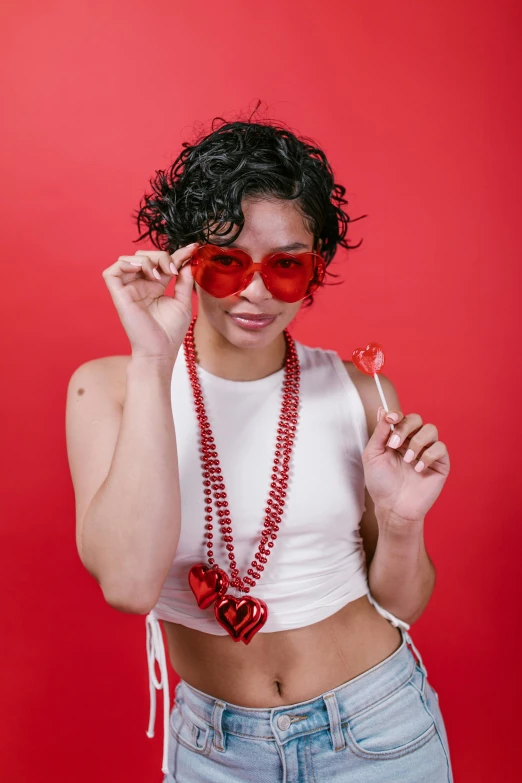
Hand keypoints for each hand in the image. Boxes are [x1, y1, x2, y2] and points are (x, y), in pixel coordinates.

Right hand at [102, 242, 198, 360]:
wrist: (160, 351)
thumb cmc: (170, 332)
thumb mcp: (183, 302)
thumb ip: (184, 281)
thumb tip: (187, 262)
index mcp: (155, 286)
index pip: (163, 262)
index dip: (177, 253)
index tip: (193, 248)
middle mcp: (140, 285)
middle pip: (145, 255)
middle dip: (161, 255)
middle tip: (173, 269)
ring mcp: (128, 289)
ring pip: (129, 259)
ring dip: (146, 260)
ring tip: (159, 275)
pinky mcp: (118, 295)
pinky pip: (112, 271)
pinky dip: (126, 264)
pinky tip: (143, 271)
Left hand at [362, 408, 450, 522]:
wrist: (393, 507)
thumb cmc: (381, 483)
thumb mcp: (373, 455)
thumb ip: (380, 432)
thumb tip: (382, 409)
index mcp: (397, 438)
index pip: (402, 417)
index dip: (397, 414)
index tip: (391, 419)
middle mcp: (413, 442)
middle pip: (417, 419)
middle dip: (405, 428)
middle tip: (394, 444)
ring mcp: (427, 452)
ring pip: (431, 429)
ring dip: (417, 442)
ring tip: (407, 460)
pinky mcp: (440, 464)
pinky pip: (440, 448)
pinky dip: (429, 456)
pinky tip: (418, 469)